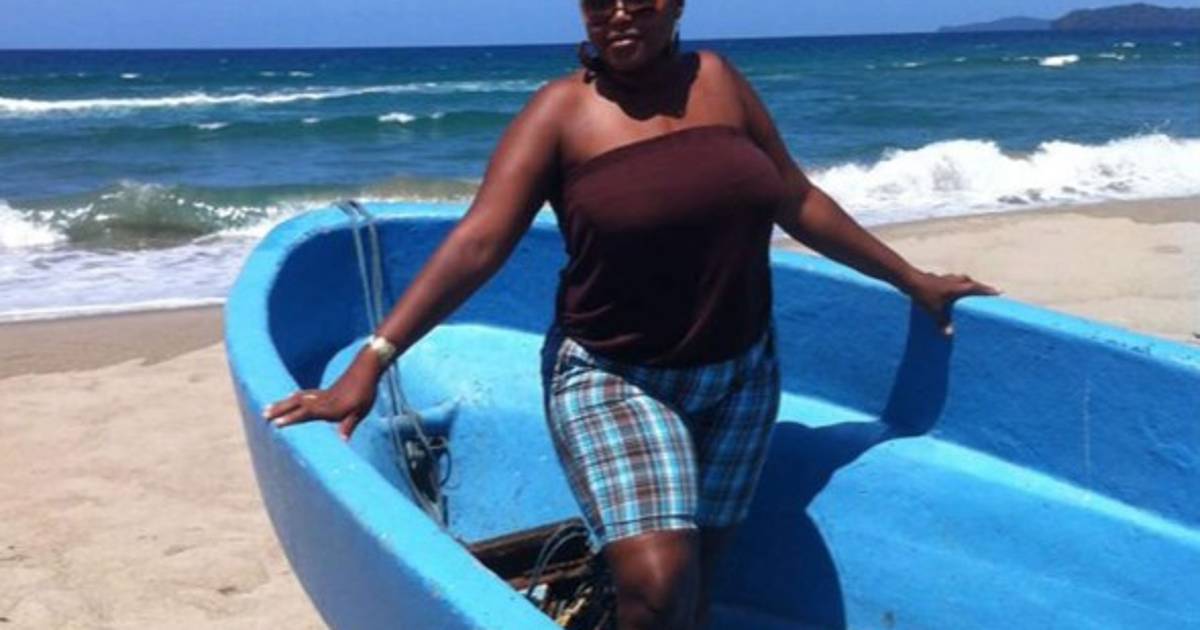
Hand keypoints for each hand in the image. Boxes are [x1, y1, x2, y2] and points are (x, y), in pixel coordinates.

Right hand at [262, 355, 379, 440]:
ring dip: (283, 403)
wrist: (366, 368)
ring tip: (268, 408)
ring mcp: (322, 394)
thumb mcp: (360, 411)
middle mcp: (322, 400)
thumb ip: (348, 425)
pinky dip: (294, 397)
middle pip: (296, 404)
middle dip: (279, 409)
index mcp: (329, 407)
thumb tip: (342, 441)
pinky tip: (289, 398)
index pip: (306, 413)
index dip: (291, 418)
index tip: (276, 423)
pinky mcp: (325, 391)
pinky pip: (304, 394)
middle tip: (263, 414)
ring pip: (297, 398)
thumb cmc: (365, 392)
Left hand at [904, 270, 1000, 335]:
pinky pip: (953, 281)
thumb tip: (949, 335)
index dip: (988, 291)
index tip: (1000, 292)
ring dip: (968, 285)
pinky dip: (957, 285)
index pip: (977, 288)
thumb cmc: (924, 295)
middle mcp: (955, 280)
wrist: (910, 280)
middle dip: (980, 288)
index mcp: (958, 287)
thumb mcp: (933, 311)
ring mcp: (947, 278)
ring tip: (973, 290)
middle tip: (989, 291)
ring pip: (962, 280)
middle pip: (972, 283)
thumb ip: (942, 323)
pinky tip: (953, 290)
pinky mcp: (940, 278)